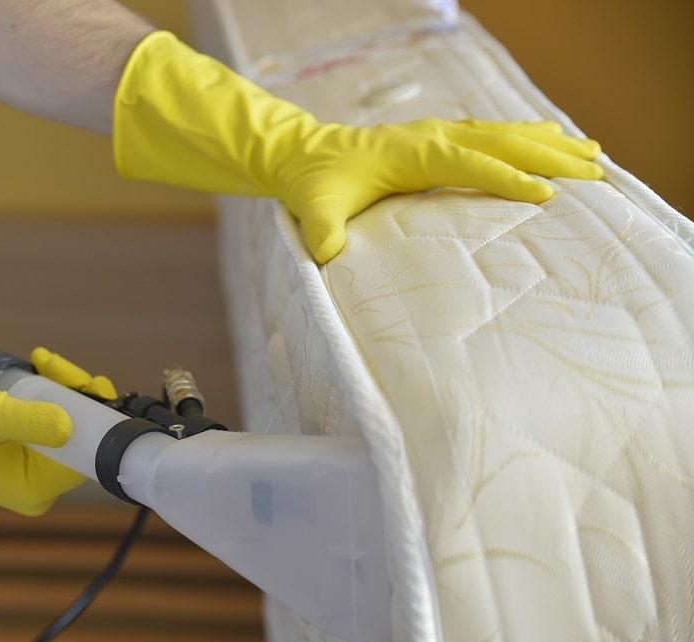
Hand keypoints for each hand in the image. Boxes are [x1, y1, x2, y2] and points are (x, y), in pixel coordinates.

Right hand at [0, 349, 114, 527]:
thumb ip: (27, 420)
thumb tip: (71, 423)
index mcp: (36, 487)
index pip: (88, 450)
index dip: (96, 414)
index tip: (92, 381)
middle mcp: (39, 488)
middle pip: (82, 437)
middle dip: (76, 395)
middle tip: (53, 363)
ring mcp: (31, 475)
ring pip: (67, 428)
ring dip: (61, 392)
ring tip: (40, 362)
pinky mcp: (22, 460)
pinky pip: (49, 427)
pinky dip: (47, 399)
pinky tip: (36, 374)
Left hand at [114, 32, 602, 263]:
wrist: (301, 153)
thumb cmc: (313, 183)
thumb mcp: (314, 208)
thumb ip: (322, 230)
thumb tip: (327, 254)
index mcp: (411, 154)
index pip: (468, 163)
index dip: (505, 178)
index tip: (544, 194)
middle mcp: (432, 136)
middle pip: (500, 141)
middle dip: (548, 155)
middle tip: (594, 174)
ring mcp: (437, 133)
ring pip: (504, 132)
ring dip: (548, 142)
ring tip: (594, 153)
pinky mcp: (438, 137)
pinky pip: (493, 133)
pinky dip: (527, 135)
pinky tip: (553, 138)